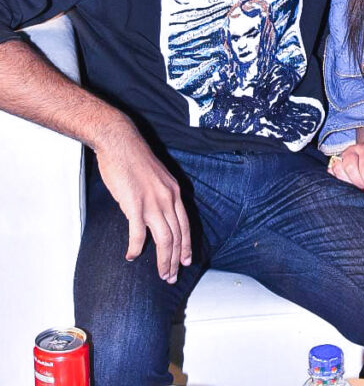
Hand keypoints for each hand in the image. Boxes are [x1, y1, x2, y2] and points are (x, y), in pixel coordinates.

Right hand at [95, 124, 191, 282]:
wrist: (120, 142)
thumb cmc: (134, 159)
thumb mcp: (157, 177)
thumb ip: (161, 196)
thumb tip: (158, 215)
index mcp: (174, 192)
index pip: (185, 225)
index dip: (186, 246)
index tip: (186, 261)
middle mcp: (168, 198)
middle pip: (177, 237)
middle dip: (176, 260)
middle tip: (171, 277)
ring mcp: (152, 202)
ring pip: (164, 240)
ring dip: (164, 261)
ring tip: (161, 274)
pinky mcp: (135, 205)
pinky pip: (138, 235)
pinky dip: (136, 248)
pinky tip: (131, 256)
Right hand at [328, 141, 363, 191]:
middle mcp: (351, 152)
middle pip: (349, 168)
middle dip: (359, 183)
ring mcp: (341, 158)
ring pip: (338, 171)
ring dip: (348, 183)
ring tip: (358, 187)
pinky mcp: (335, 164)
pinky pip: (331, 173)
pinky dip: (338, 181)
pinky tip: (348, 185)